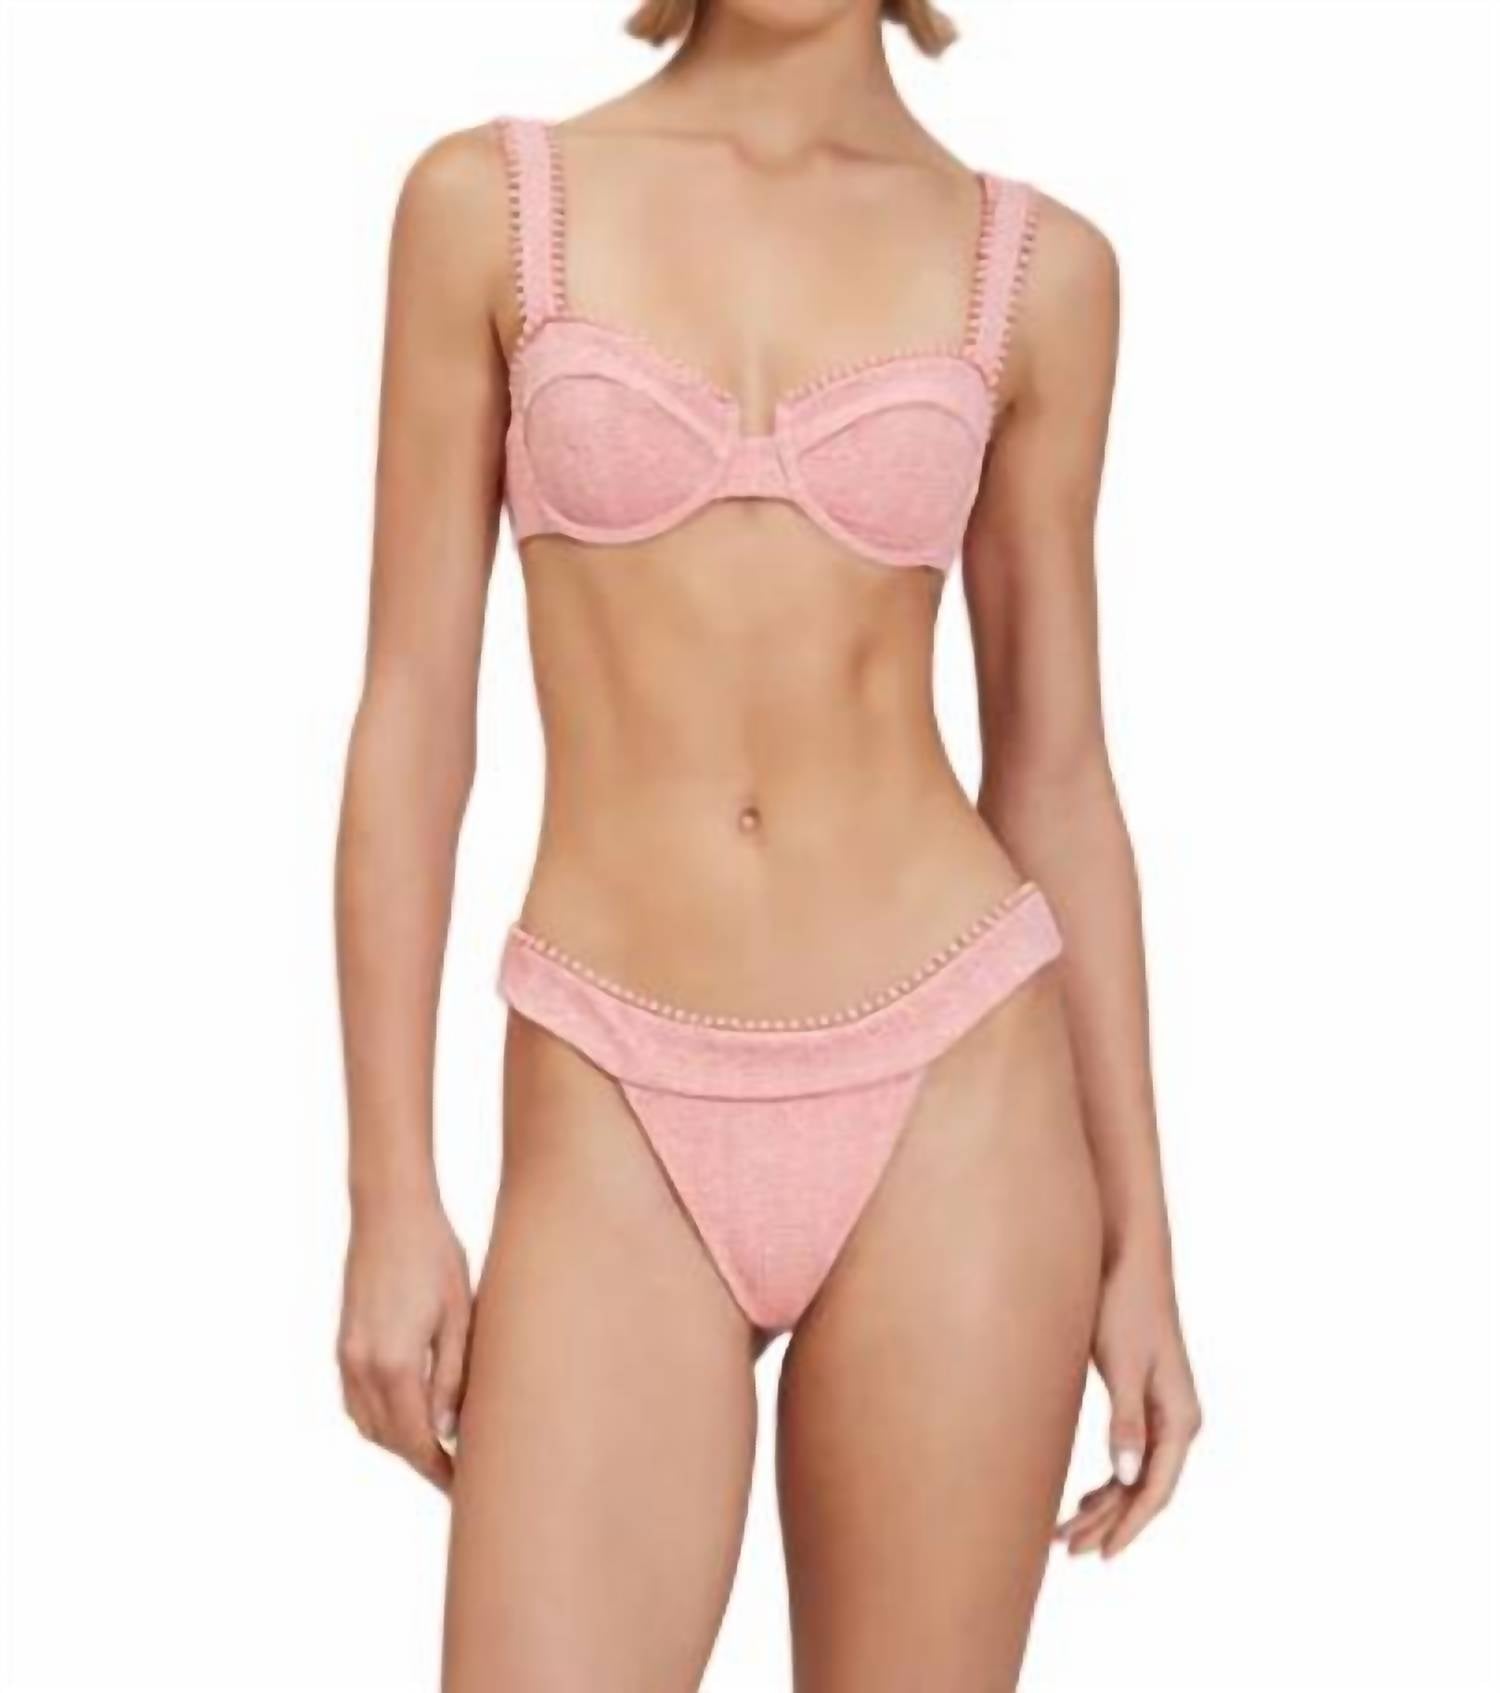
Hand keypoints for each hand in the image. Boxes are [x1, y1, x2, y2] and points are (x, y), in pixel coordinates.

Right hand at [337, 1190, 471, 1490]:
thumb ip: (452, 1376)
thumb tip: (447, 1430)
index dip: (439, 1470)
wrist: (389, 1211)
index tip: (463, 1487)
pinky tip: (406, 1415)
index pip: (416, 1441)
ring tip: (437, 1448)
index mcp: (395, 1364)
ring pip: (368, 1424)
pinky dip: (379, 1419)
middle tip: (456, 1474)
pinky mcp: (343, 1343)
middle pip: (390, 1439)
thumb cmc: (435, 1255)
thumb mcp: (459, 1314)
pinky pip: (356, 1401)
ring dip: (398, 1442)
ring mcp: (346, 1356)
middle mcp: (362, 1367)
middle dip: (421, 1461)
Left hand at [1055, 1248, 1201, 1558]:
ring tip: (1067, 1532)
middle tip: (1067, 1549)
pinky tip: (1084, 1496)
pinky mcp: (1145, 1396)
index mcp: (1180, 1417)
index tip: (1100, 1554)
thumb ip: (1126, 1421)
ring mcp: (1164, 1410)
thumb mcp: (1123, 1364)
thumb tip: (1127, 1477)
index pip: (1156, 1490)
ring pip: (1136, 1475)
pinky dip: (1109, 1481)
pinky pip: (1132, 1454)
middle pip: (1145, 1489)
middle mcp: (1179, 1419)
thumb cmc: (1124, 1304)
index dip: (1129, 1527)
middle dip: (1109, 1524)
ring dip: (1105, 1506)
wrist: (1129, 1255)